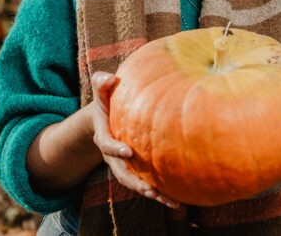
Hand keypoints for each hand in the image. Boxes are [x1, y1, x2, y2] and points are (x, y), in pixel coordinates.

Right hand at [89, 71, 179, 208]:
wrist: (107, 115)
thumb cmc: (108, 100)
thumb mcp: (102, 90)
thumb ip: (102, 82)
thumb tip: (111, 79)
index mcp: (105, 138)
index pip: (107, 146)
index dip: (115, 150)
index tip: (128, 151)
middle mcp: (114, 156)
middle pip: (122, 174)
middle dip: (135, 183)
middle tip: (149, 190)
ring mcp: (126, 165)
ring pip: (136, 184)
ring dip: (152, 194)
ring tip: (169, 201)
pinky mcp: (139, 168)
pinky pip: (148, 183)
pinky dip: (161, 194)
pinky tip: (179, 201)